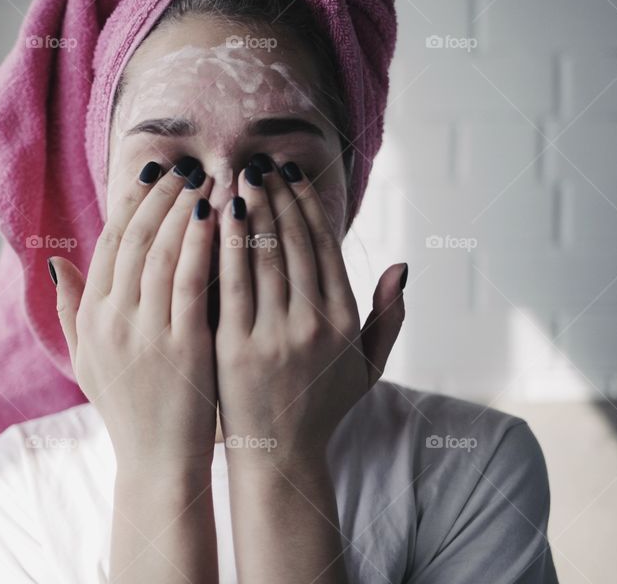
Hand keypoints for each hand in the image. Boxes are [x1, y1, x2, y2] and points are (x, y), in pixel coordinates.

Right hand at [51, 158, 218, 472]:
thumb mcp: (87, 359)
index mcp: (91, 319)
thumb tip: (55, 261)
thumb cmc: (128, 408)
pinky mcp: (181, 346)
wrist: (156, 461)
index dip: (129, 203)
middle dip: (157, 195)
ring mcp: (144, 333)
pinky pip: (188, 281)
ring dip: (181, 208)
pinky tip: (215, 215)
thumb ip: (70, 310)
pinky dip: (200, 243)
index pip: (108, 245)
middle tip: (181, 164)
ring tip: (203, 177)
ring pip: (159, 253)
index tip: (149, 172)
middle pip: (133, 240)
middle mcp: (111, 320)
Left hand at [215, 160, 406, 468]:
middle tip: (259, 164)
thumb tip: (403, 265)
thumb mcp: (368, 366)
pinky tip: (214, 217)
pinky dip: (223, 245)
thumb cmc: (322, 404)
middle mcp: (315, 324)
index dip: (307, 206)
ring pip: (262, 256)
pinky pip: (228, 284)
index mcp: (345, 321)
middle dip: (275, 197)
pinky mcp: (237, 347)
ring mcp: (275, 336)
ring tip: (236, 178)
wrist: (279, 453)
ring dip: (250, 210)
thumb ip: (389, 316)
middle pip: (292, 243)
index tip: (290, 176)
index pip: (324, 247)